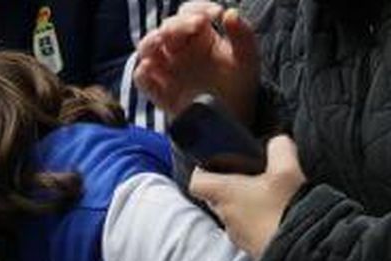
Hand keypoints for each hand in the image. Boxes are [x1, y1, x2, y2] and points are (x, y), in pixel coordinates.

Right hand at [133, 1, 258, 121]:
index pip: (190, 12)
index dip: (198, 8)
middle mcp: (180, 48)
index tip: (214, 15)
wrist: (233, 120)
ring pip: (147, 48)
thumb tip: (229, 12)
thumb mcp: (247, 58)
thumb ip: (243, 34)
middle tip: (193, 26)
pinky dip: (143, 72)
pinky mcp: (159, 91)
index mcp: (200, 35)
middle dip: (177, 24)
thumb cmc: (240, 85)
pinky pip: (143, 79)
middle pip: (167, 28)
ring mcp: (167, 69)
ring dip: (150, 41)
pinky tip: (151, 68)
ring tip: (160, 41)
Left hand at [190, 135, 305, 260]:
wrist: (301, 251)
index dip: (202, 171)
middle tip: (252, 177)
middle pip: (218, 199)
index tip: (214, 164)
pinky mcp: (254, 250)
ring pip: (235, 216)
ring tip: (272, 197)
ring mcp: (239, 237)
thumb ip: (280, 148)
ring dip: (248, 206)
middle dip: (231, 187)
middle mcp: (226, 217)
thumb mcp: (287, 168)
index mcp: (225, 195)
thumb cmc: (286, 208)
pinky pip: (251, 232)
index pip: (197, 183)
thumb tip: (278, 143)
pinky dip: (260, 223)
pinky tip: (281, 217)